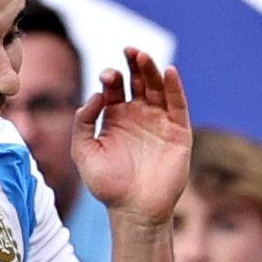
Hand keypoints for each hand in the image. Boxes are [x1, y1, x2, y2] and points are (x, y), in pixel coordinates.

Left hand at [74, 49, 190, 223]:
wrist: (134, 211)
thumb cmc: (108, 186)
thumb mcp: (83, 151)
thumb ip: (82, 122)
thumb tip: (95, 95)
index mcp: (116, 119)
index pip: (115, 88)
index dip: (112, 78)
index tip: (107, 78)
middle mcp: (139, 117)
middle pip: (139, 82)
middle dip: (134, 65)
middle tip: (129, 51)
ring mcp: (160, 124)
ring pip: (158, 89)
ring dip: (152, 70)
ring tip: (143, 56)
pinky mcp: (178, 134)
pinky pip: (178, 106)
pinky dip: (175, 88)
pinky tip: (169, 72)